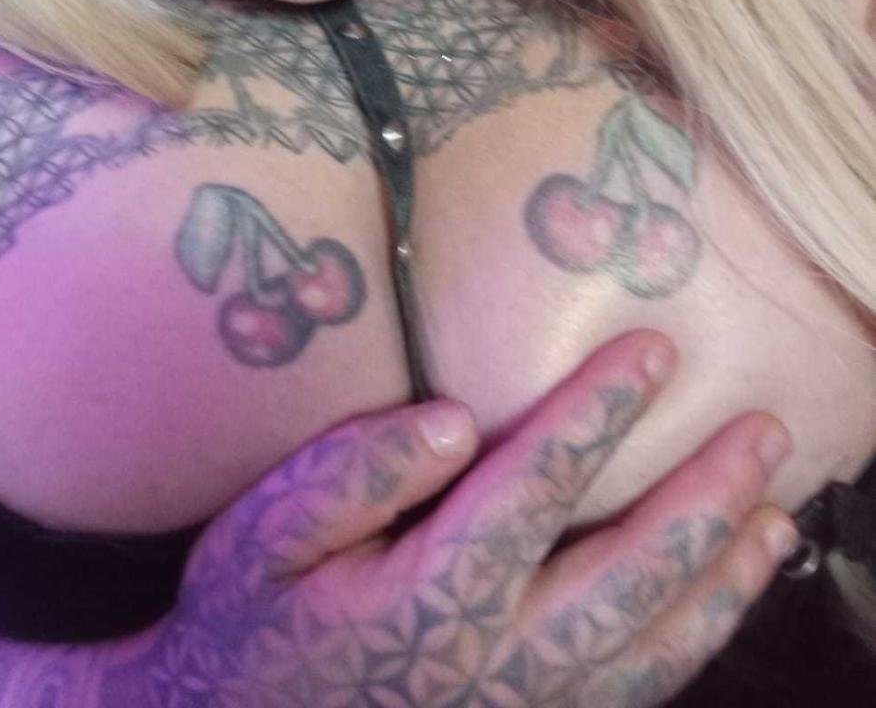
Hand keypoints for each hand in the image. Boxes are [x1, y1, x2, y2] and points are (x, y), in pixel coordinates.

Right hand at [123, 331, 798, 706]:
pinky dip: (695, 641)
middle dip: (701, 493)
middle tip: (763, 428)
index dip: (598, 414)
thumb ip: (349, 475)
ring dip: (721, 574)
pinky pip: (635, 690)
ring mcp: (523, 706)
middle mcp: (495, 658)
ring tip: (776, 510)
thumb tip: (448, 421)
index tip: (654, 350)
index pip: (532, 489)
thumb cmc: (246, 617)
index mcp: (427, 595)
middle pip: (626, 571)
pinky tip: (725, 594)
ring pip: (651, 643)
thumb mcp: (260, 536)